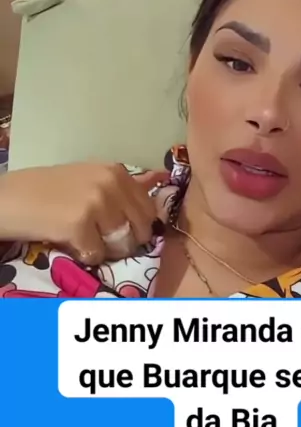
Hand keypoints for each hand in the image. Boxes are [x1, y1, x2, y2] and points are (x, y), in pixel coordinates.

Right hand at [0, 163, 165, 264]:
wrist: (12, 197)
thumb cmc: (51, 189)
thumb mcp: (92, 177)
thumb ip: (125, 184)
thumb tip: (160, 179)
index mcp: (117, 171)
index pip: (149, 208)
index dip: (140, 226)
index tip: (127, 231)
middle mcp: (111, 183)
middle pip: (141, 228)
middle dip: (128, 241)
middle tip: (103, 239)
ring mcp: (97, 203)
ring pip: (122, 243)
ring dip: (106, 249)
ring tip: (86, 238)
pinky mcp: (80, 225)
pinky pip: (97, 254)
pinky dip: (85, 254)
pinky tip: (70, 242)